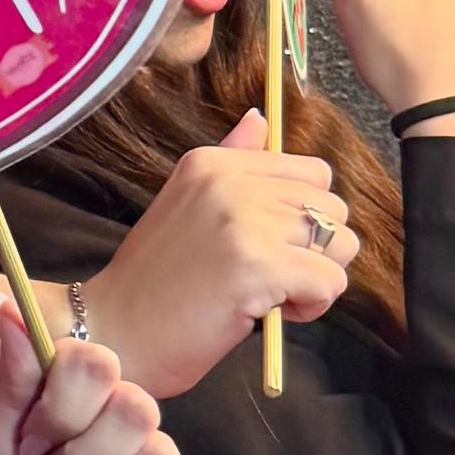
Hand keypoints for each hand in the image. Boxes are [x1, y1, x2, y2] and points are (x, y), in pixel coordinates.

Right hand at [80, 113, 353, 393]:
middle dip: (314, 249)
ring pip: (340, 243)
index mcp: (212, 164)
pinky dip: (312, 306)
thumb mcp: (186, 205)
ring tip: (268, 294)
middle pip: (332, 208)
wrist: (114, 335)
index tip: (264, 246)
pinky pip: (330, 282)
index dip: (302, 216)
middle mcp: (228, 182)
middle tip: (266, 276)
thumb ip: (231, 161)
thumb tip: (262, 118)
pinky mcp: (257, 266)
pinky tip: (270, 313)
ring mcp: (243, 222)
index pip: (312, 173)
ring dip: (316, 278)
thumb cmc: (153, 284)